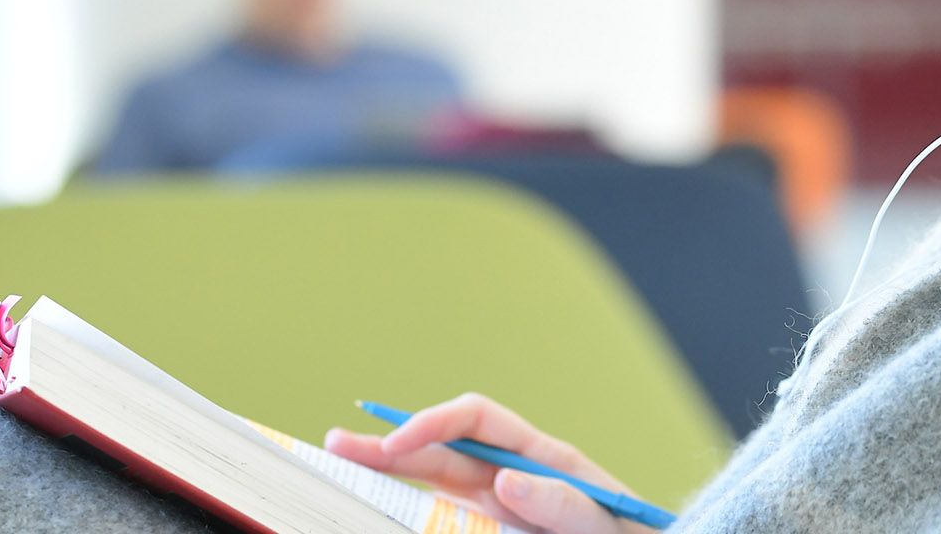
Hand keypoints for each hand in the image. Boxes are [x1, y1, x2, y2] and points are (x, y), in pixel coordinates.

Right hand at [325, 392, 656, 533]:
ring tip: (343, 465)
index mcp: (541, 455)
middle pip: (441, 448)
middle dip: (390, 443)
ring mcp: (498, 506)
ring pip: (433, 482)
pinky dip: (410, 508)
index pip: (475, 418)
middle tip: (337, 445)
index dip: (432, 422)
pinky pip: (444, 517)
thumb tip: (505, 478)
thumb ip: (561, 502)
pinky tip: (380, 504)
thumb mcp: (602, 521)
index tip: (397, 444)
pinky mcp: (491, 531)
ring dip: (389, 473)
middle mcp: (511, 473)